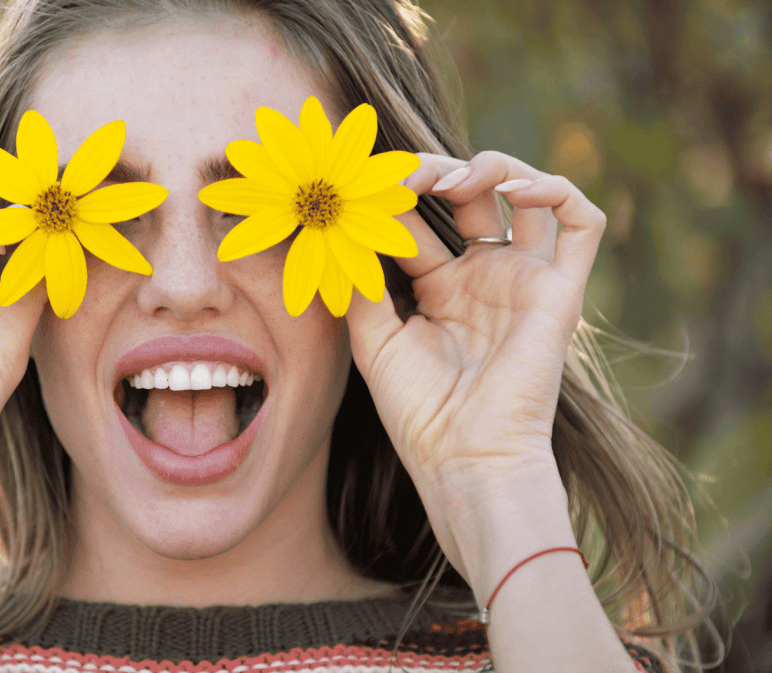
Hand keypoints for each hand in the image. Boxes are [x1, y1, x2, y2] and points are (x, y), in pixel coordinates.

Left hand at [345, 151, 605, 571]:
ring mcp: (523, 281)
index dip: (394, 197)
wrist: (465, 460)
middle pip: (469, 197)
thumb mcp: (372, 336)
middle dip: (435, 173)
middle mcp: (484, 277)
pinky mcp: (561, 292)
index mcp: (441, 289)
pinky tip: (510, 188)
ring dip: (492, 168)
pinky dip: (554, 190)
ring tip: (451, 178)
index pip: (420, 220)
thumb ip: (360, 280)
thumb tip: (339, 224)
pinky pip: (580, 223)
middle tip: (402, 174)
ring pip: (527, 195)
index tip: (361, 185)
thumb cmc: (418, 410)